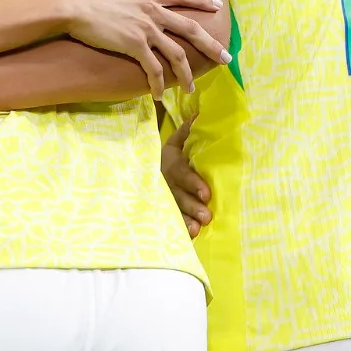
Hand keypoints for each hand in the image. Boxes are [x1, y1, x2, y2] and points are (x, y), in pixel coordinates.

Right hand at [64, 0, 228, 99]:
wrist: (76, 6)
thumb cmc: (90, 1)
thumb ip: (134, 2)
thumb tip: (136, 9)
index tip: (217, 5)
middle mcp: (153, 11)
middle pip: (191, 28)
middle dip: (211, 44)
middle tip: (225, 57)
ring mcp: (146, 28)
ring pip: (177, 54)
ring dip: (186, 74)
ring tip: (190, 88)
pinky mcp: (134, 44)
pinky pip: (153, 68)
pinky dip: (158, 83)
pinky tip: (159, 94)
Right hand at [159, 115, 210, 236]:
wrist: (143, 171)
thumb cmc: (168, 158)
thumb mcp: (175, 144)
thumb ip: (187, 131)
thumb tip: (201, 115)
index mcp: (169, 164)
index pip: (181, 174)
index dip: (193, 183)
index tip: (207, 193)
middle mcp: (165, 183)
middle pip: (178, 196)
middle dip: (192, 206)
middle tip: (207, 216)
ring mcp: (162, 199)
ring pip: (173, 210)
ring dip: (185, 220)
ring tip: (198, 228)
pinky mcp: (163, 211)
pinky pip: (169, 221)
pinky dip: (179, 229)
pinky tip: (190, 236)